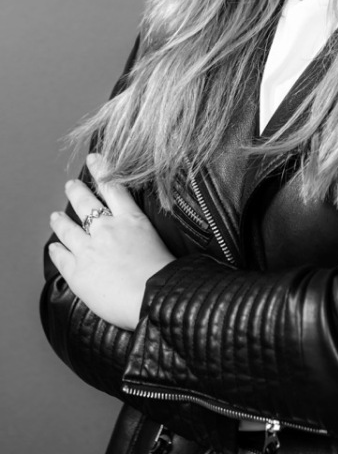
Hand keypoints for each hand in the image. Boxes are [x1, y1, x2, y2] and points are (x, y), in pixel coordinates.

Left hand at [48, 153, 174, 329]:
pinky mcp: (77, 272)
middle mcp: (106, 229)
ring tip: (55, 216)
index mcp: (130, 220)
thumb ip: (141, 230)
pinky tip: (54, 248)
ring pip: (67, 228)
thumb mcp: (157, 239)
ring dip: (60, 220)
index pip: (112, 186)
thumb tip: (135, 230)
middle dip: (75, 190)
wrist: (153, 299)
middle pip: (85, 202)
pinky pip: (61, 256)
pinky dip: (56, 250)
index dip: (101, 169)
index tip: (94, 158)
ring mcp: (89, 249)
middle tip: (70, 185)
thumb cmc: (163, 274)